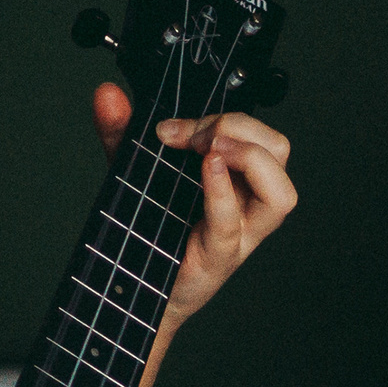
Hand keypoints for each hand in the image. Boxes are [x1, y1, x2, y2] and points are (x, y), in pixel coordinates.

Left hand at [90, 83, 295, 322]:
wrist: (131, 291)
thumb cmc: (146, 234)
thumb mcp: (133, 174)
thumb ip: (121, 134)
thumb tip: (106, 96)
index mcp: (237, 179)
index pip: (258, 135)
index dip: (223, 117)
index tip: (171, 128)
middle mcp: (246, 206)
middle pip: (279, 152)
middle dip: (238, 128)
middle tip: (196, 138)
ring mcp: (238, 235)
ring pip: (281, 194)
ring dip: (249, 159)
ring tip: (212, 152)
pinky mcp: (216, 257)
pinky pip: (230, 223)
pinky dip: (221, 191)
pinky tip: (208, 169)